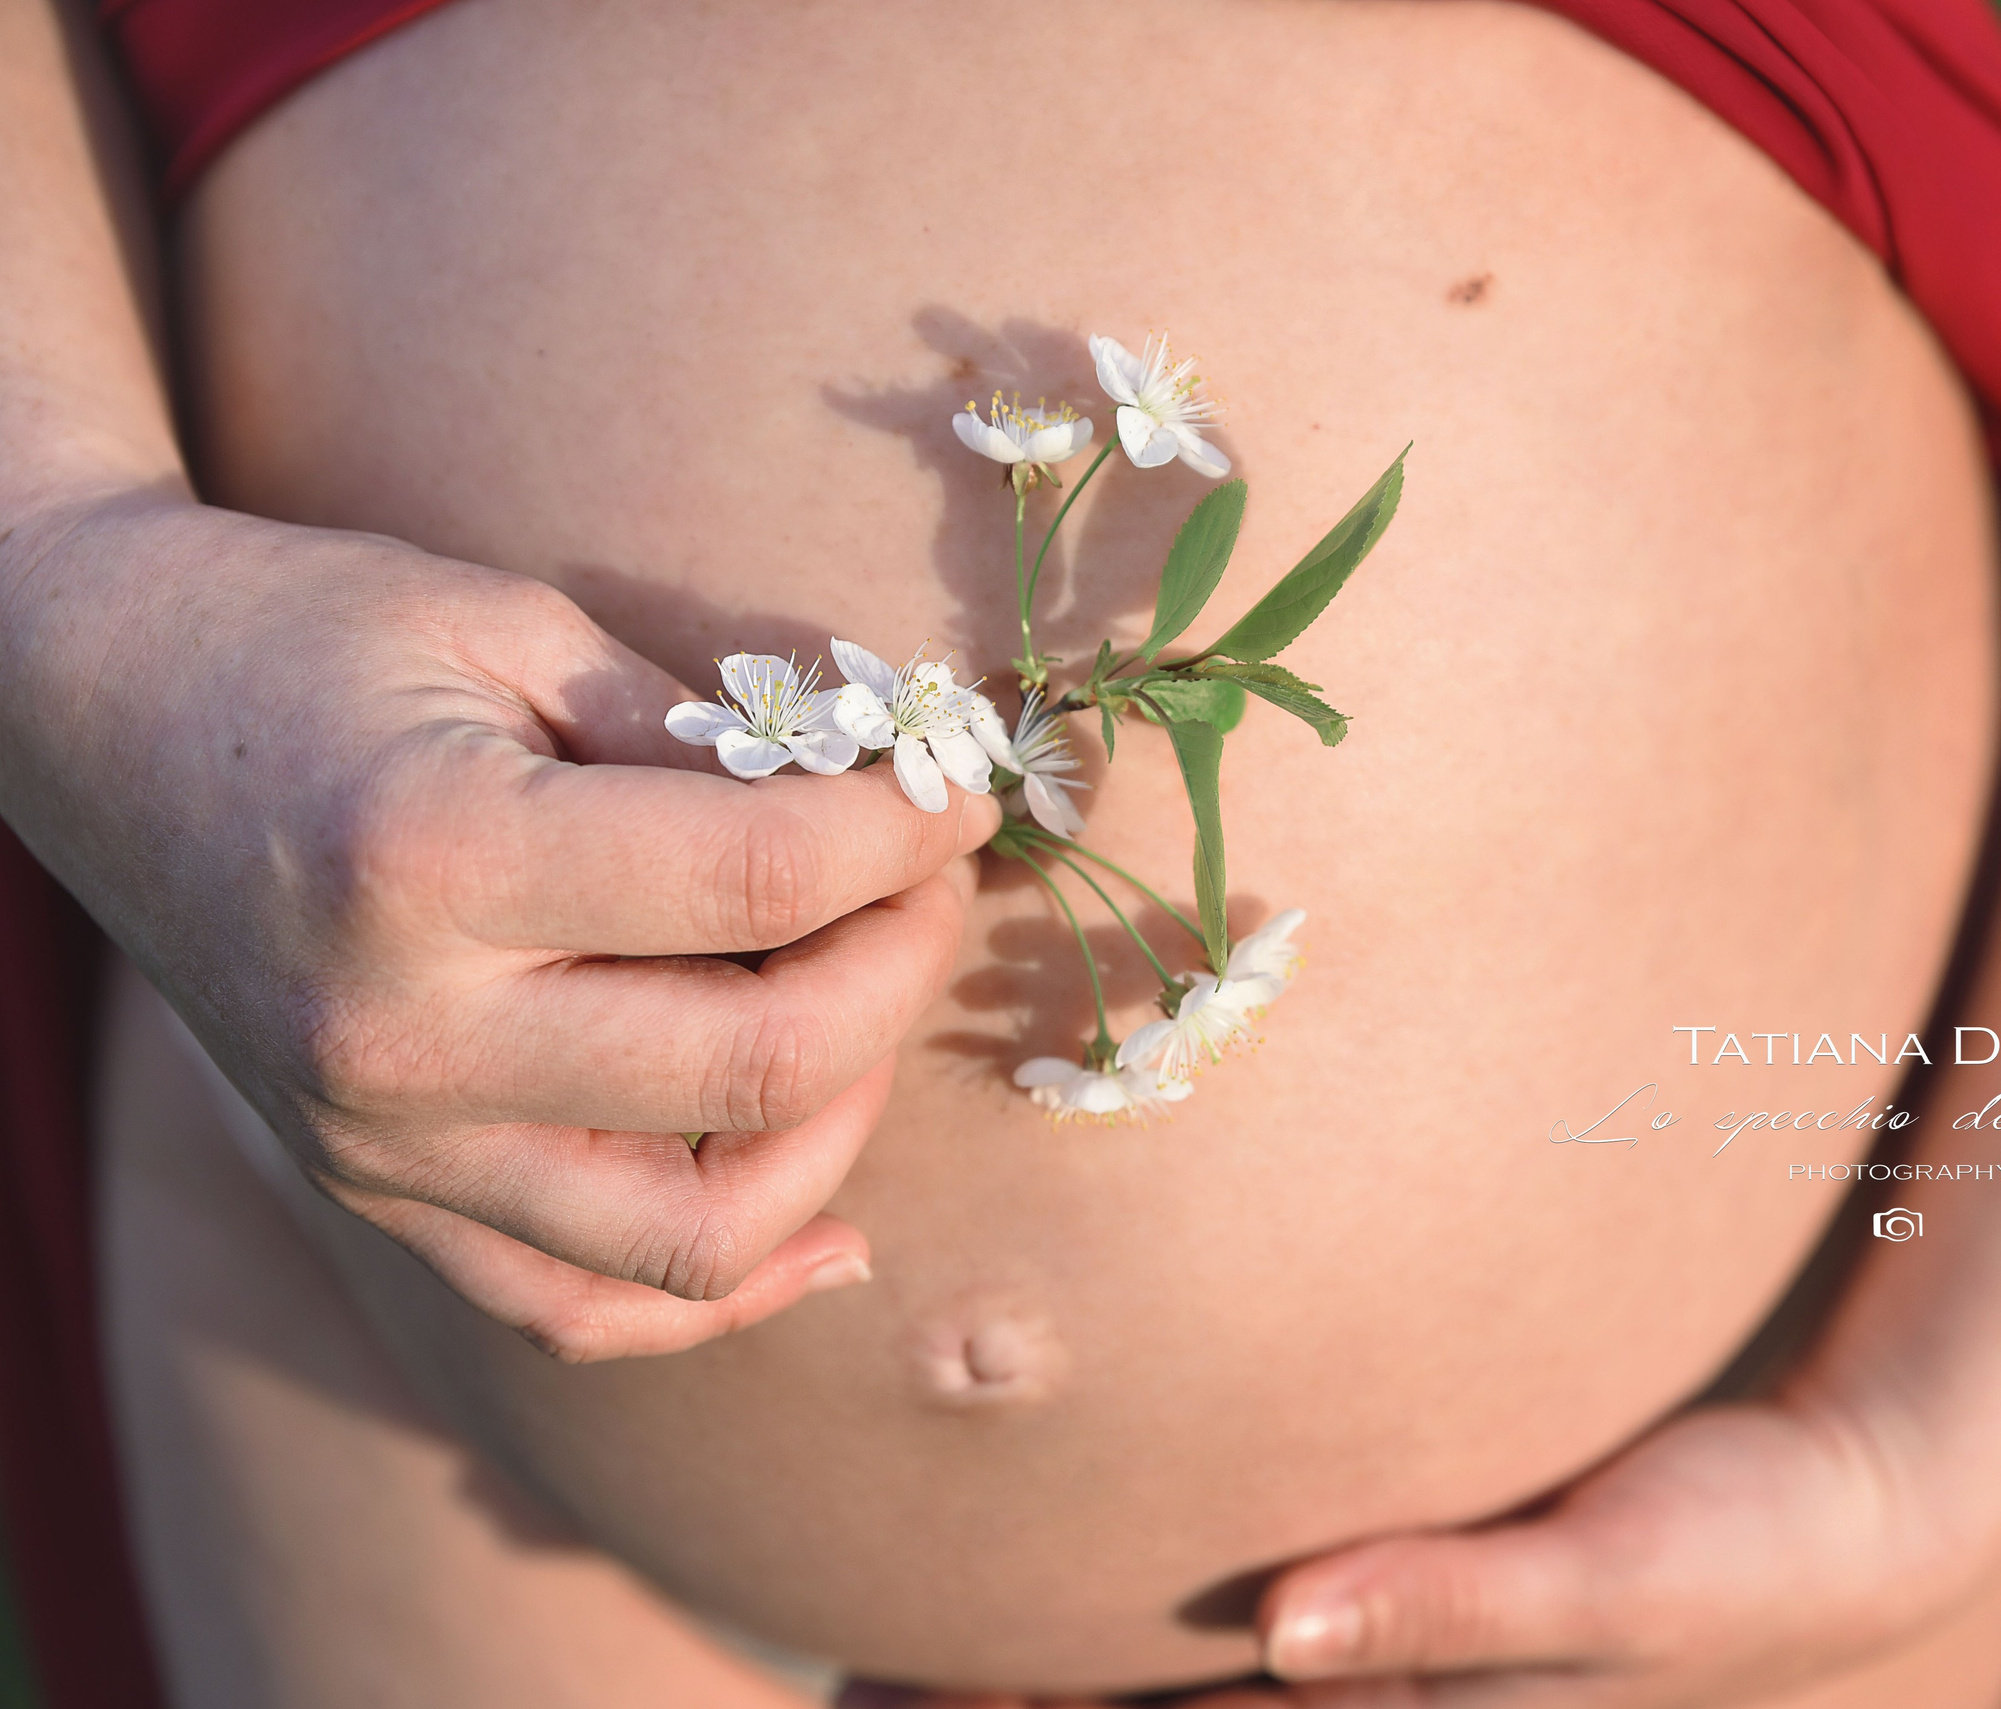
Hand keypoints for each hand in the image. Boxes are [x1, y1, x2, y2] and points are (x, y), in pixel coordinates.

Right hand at [0, 490, 996, 1359]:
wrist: (93, 709)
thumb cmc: (308, 636)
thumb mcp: (512, 630)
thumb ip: (704, 739)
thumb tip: (891, 808)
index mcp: (434, 860)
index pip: (764, 880)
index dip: (908, 832)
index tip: (960, 790)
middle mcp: (402, 1040)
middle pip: (760, 1068)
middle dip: (903, 963)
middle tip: (932, 878)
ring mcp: (382, 1147)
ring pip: (695, 1235)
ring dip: (841, 1124)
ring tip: (866, 1002)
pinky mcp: (380, 1195)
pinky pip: (582, 1309)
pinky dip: (727, 1286)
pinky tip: (833, 1229)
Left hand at [901, 1390, 2000, 1708]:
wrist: (1840, 1513)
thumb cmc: (1734, 1549)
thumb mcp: (1618, 1574)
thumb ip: (1463, 1602)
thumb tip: (1290, 1630)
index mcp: (1405, 1707)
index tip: (909, 1689)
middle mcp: (1371, 1686)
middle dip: (1014, 1695)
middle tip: (859, 1674)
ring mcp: (1385, 1642)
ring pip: (1193, 1672)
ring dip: (1058, 1664)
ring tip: (900, 1644)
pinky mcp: (1414, 1580)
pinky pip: (1265, 1606)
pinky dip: (1153, 1611)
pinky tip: (1098, 1566)